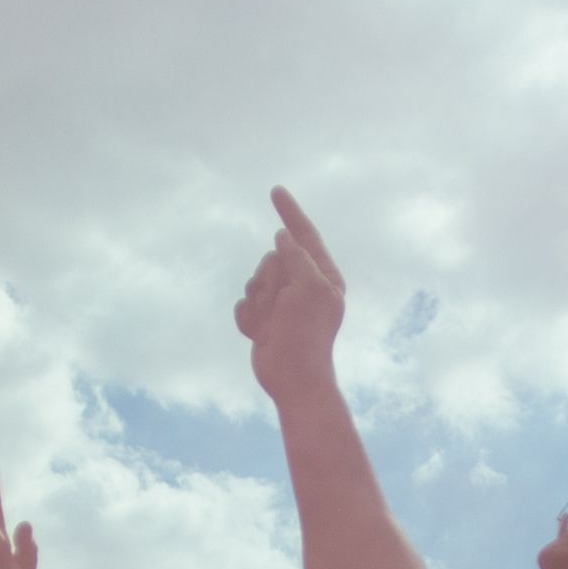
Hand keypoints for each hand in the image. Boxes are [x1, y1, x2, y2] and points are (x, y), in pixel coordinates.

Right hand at [234, 187, 348, 400]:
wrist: (292, 377)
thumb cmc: (307, 334)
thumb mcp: (309, 288)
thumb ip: (297, 257)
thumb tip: (284, 236)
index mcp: (323, 277)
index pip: (305, 236)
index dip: (291, 212)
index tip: (276, 190)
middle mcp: (304, 286)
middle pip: (272, 259)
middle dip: (270, 280)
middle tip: (283, 306)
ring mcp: (282, 303)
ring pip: (255, 279)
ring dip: (259, 301)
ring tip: (273, 323)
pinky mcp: (264, 318)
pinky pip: (244, 303)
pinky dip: (248, 318)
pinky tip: (261, 334)